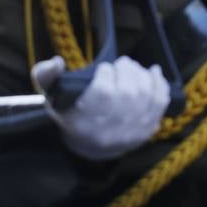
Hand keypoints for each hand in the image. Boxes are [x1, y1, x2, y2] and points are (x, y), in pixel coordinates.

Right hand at [33, 55, 170, 161]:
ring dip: (141, 74)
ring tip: (131, 69)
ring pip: (145, 94)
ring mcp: (131, 130)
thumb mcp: (53, 96)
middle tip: (120, 64)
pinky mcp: (148, 129)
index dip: (106, 72)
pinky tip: (153, 72)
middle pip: (127, 91)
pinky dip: (160, 84)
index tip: (103, 69)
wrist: (91, 145)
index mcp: (84, 121)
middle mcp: (110, 129)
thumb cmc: (71, 113)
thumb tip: (56, 61)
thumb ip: (46, 75)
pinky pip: (160, 102)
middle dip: (126, 70)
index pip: (103, 91)